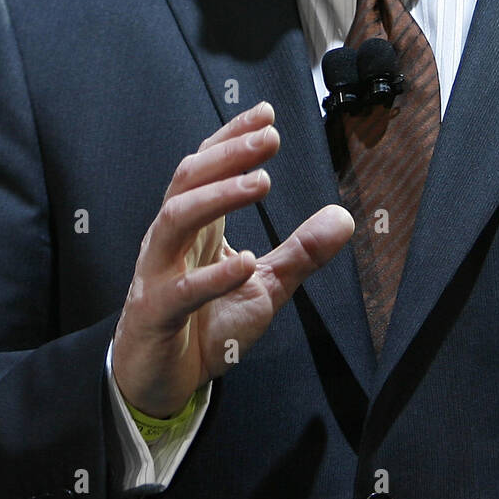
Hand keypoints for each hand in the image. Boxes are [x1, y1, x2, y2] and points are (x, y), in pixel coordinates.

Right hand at [111, 100, 353, 417]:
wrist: (162, 384)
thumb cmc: (206, 327)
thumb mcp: (266, 287)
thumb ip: (301, 253)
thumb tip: (344, 216)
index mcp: (194, 228)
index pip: (206, 168)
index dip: (232, 138)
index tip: (266, 114)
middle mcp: (170, 242)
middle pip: (188, 180)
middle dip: (228, 154)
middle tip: (269, 137)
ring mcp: (157, 275)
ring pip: (174, 220)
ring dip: (217, 196)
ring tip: (260, 182)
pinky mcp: (154, 315)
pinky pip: (179, 291)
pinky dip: (212, 276)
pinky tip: (246, 262)